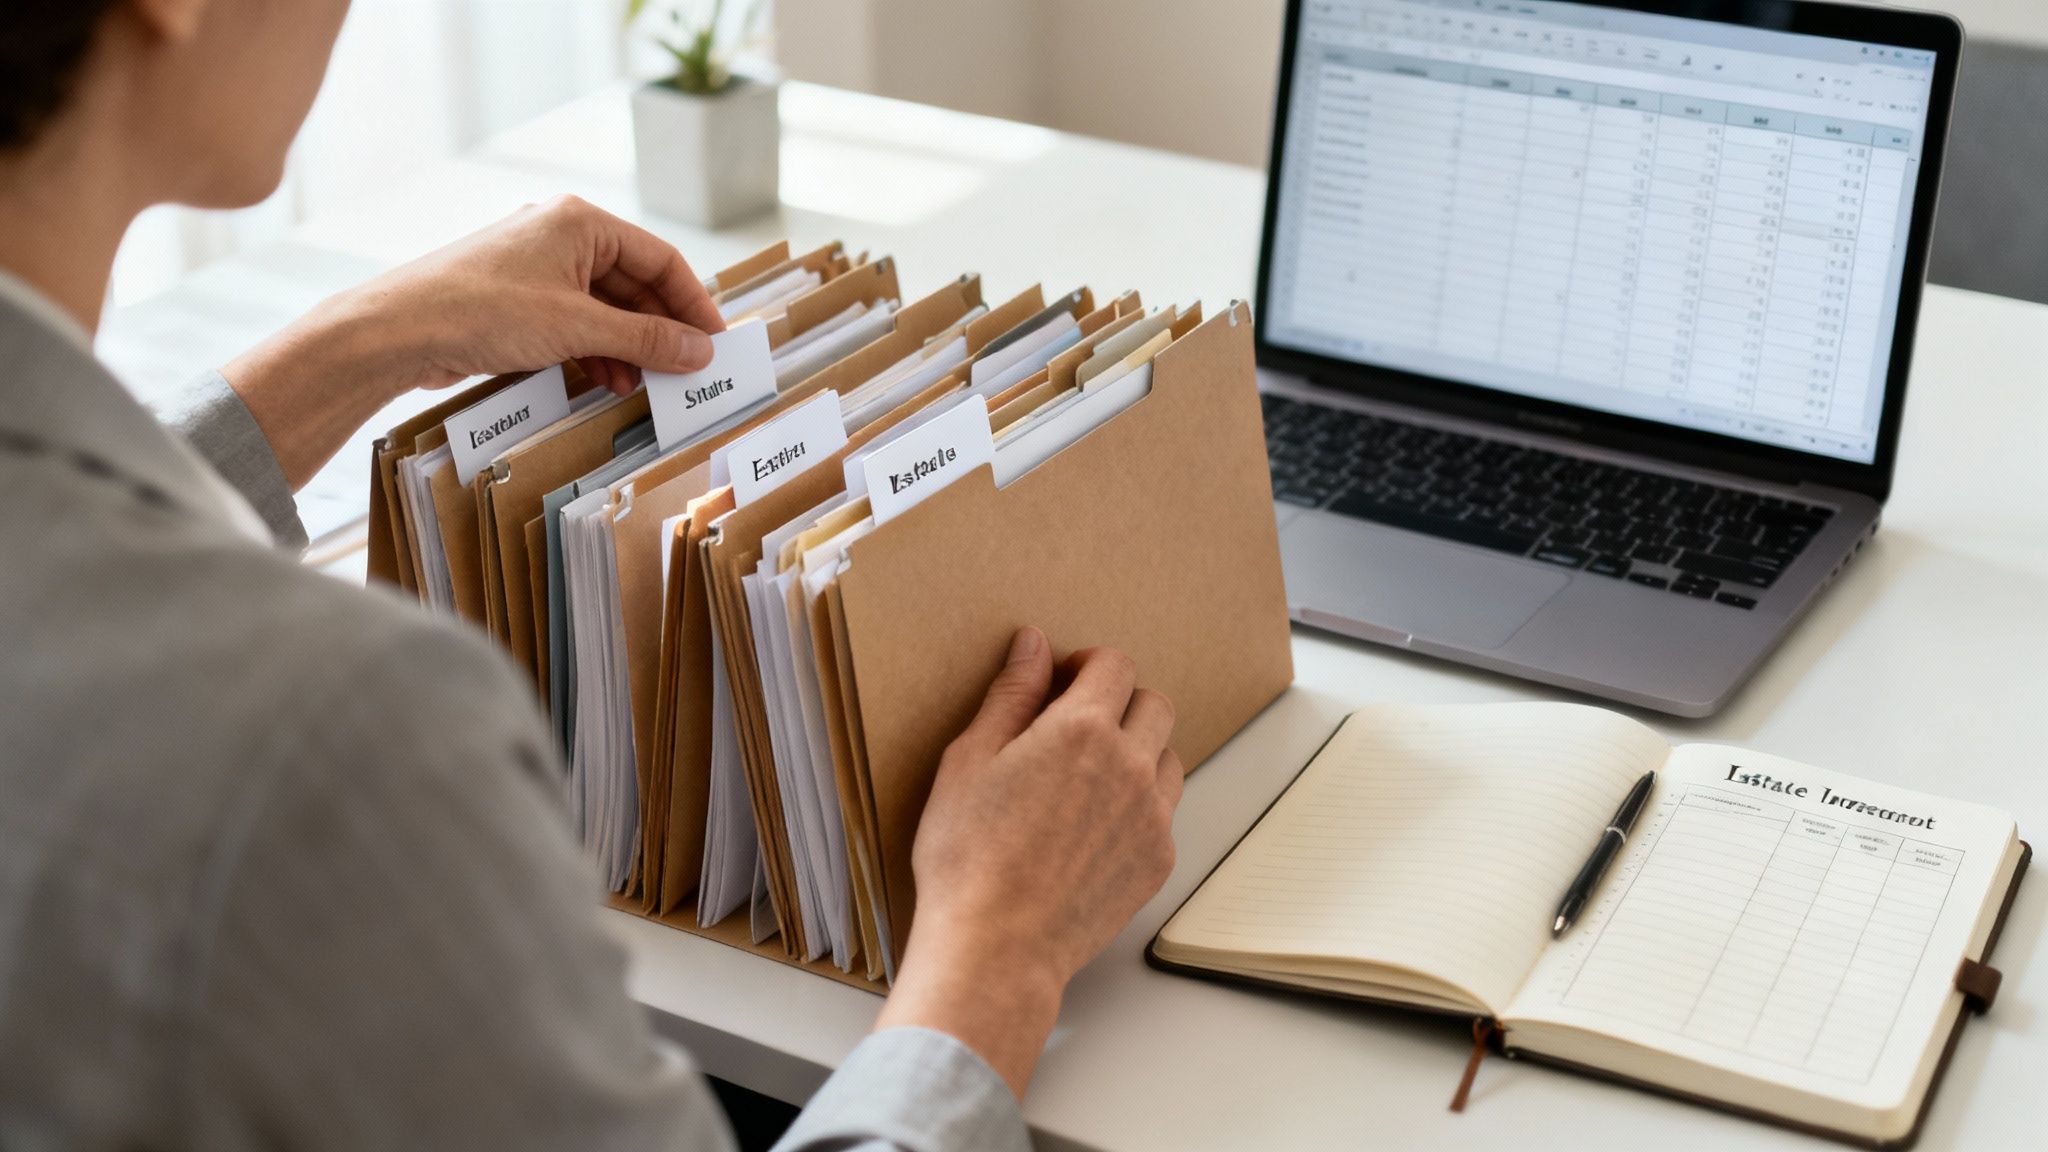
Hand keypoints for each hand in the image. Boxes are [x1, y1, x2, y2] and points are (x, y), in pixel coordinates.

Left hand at [223, 195, 723, 487]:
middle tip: (686, 371)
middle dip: (660, 330)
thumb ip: (646, 338)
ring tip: (644, 384)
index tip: (716, 343)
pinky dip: (596, 350)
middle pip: (634, 284)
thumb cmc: (482, 311)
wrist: (398, 329)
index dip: (694, 303)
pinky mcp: (517, 299)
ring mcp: (537, 267)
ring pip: (605, 307)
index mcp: (581, 221)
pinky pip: (575, 322)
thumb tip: (700, 350)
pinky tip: (606, 380)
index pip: (661, 259)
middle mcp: (562, 235)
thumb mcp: (578, 327)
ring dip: (629, 346)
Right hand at [875, 627, 1182, 1097]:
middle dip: (1120, 702)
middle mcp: (1131, 766)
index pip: (1115, 665)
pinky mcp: (1157, 861)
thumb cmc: (969, 858)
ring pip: (1168, 758)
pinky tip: (1093, 828)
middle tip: (1075, 727)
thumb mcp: (969, 761)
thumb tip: (1033, 645)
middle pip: (1155, 705)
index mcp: (1082, 730)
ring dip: (1138, 752)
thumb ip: (1011, 695)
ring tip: (1087, 779)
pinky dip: (1139, 806)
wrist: (996, 947)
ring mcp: (1152, 817)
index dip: (1087, 666)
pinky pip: (1164, 813)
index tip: (1062, 684)